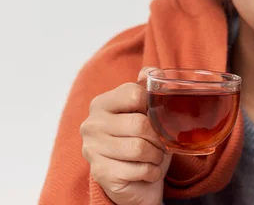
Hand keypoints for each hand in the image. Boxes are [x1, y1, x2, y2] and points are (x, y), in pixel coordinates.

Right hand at [81, 68, 171, 204]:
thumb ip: (145, 88)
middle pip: (139, 124)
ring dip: (156, 156)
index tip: (157, 118)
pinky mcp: (100, 172)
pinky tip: (148, 171)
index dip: (154, 106)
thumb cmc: (140, 142)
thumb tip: (154, 71)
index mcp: (101, 103)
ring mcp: (92, 149)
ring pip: (139, 148)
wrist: (133, 181)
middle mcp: (91, 124)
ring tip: (155, 157)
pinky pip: (138, 169)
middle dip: (158, 137)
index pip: (135, 94)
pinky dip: (151, 172)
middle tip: (161, 144)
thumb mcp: (145, 113)